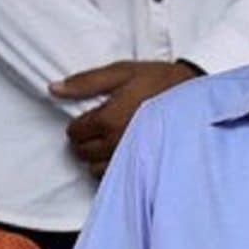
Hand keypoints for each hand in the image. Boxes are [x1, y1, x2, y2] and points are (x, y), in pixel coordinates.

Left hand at [50, 60, 199, 177]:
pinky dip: (112, 167)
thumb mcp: (121, 72)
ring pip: (95, 168)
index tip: (89, 118)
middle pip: (82, 152)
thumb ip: (85, 82)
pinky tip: (122, 153)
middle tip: (98, 128)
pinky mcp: (143, 167)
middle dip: (85, 140)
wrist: (195, 96)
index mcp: (108, 119)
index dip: (77, 124)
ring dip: (96, 156)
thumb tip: (53, 88)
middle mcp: (117, 143)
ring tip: (110, 140)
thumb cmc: (157, 80)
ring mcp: (130, 158)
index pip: (75, 133)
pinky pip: (115, 176)